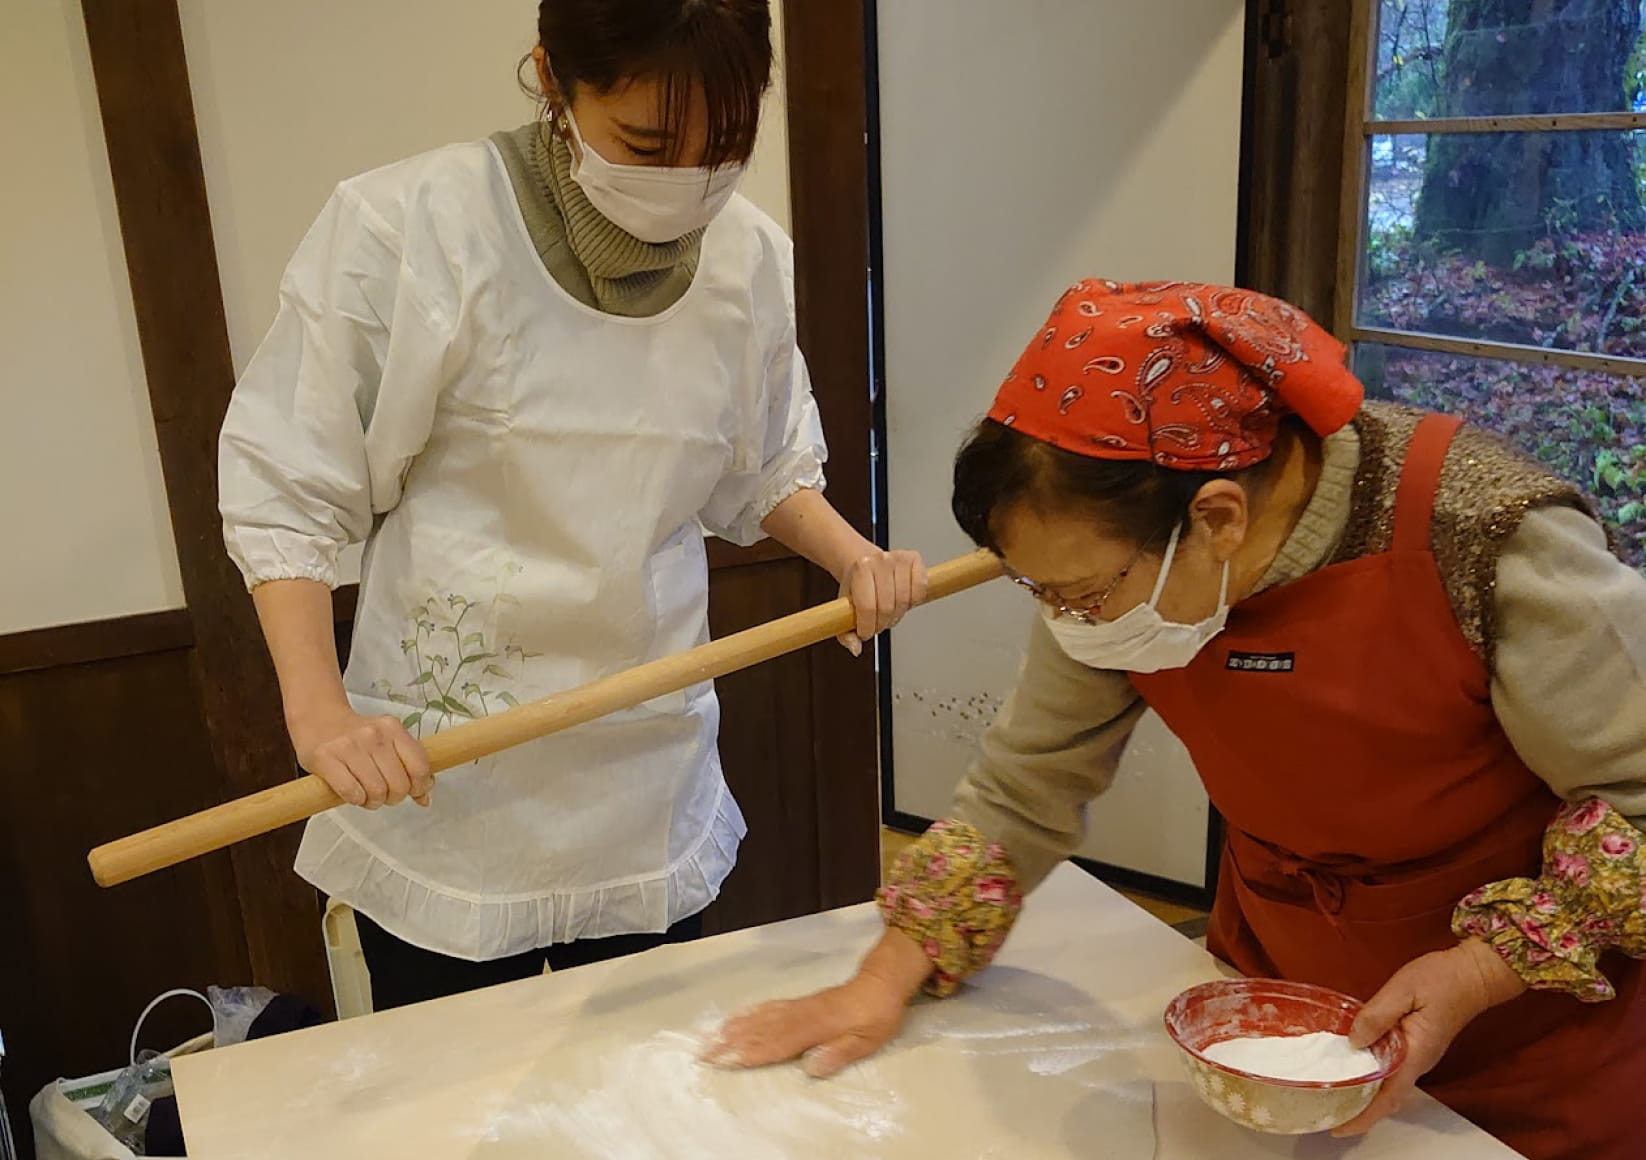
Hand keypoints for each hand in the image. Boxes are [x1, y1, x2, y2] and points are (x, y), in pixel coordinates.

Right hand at [288, 703, 431, 808]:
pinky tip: (354, 794)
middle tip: (385, 795)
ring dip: (374, 802)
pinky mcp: (325, 758)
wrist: (318, 719)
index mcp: (393, 728)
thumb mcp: (388, 742)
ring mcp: (348, 746)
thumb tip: (425, 799)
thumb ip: (409, 766)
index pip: (419, 766)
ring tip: (368, 796)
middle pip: (399, 784)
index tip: (412, 791)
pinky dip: (357, 800)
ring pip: (376, 791)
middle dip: (394, 798)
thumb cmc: (356, 737)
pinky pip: (351, 792)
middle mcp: (373, 735)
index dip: (419, 787)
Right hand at [701, 973, 909, 1077]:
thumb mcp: (867, 1040)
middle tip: (703, 1050)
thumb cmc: (876, 1015)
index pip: (778, 1043)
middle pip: (761, 1030)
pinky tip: (737, 1017)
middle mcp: (801, 1014)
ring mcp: (798, 1006)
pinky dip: (750, 1012)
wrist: (881, 982)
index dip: (751, 1052)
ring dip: (734, 1027)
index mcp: (817, 1026)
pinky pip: (769, 1006)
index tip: (726, 1059)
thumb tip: (811, 1066)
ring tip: (710, 1035)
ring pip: (761, 1017)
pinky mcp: (799, 1002)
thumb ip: (839, 1053)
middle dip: (731, 1041)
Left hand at [838, 548, 926, 655]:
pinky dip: (913, 601)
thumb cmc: (855, 585)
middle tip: (877, 623)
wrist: (863, 562)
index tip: (865, 632)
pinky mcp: (914, 559)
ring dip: (897, 615)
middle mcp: (881, 560)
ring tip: (888, 613)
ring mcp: (899, 558)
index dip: (868, 627)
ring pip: (905, 601)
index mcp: (861, 568)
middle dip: (882, 623)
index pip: (868, 607)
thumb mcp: (843, 608)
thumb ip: (846, 633)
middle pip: (888, 607)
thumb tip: (855, 648)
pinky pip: (920, 590)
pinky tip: (902, 600)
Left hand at [1334, 939, 1525, 1136]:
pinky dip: (1369, 1072)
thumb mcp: (1404, 989)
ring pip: (1386, 1084)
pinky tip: (1350, 1062)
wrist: (1472, 973)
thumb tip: (1354, 1040)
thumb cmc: (1442, 979)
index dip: (1362, 1116)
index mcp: (1415, 1054)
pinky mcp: (1414, 1045)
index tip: (1338, 1127)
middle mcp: (1417, 1062)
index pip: (1387, 1098)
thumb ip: (1377, 1015)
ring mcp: (1417, 1055)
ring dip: (1361, 1092)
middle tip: (1323, 1110)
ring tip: (1330, 1091)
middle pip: (1384, 1097)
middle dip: (1355, 1109)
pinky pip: (1389, 1067)